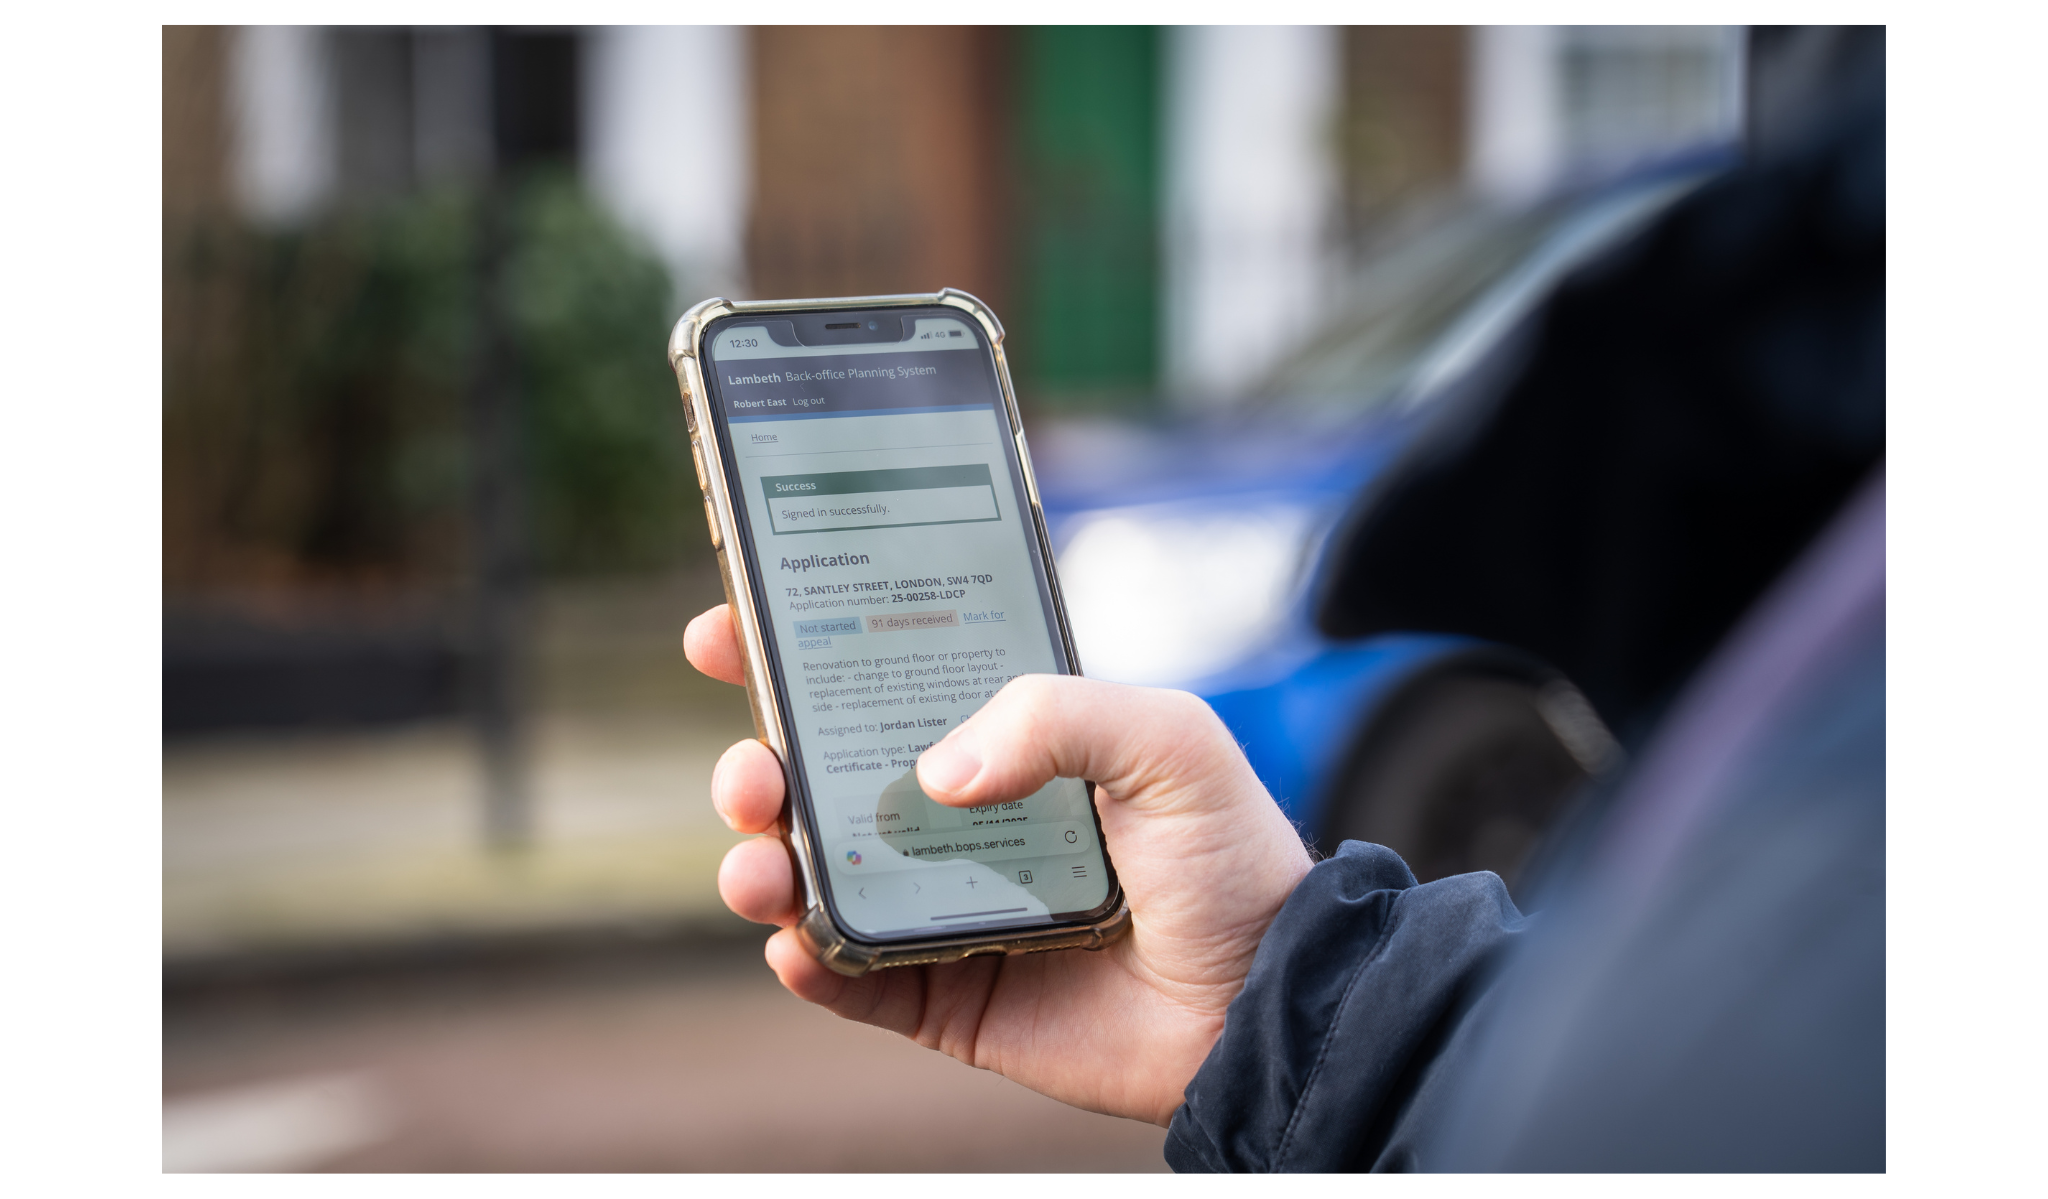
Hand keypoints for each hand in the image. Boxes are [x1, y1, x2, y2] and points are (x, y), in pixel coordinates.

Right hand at [685, 604, 1313, 1125]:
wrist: (1266, 1002)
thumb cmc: (1229, 857)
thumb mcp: (1167, 740)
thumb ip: (1054, 713)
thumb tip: (933, 774)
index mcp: (1000, 740)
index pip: (874, 680)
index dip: (791, 652)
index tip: (724, 631)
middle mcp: (955, 816)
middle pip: (816, 778)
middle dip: (754, 766)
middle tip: (751, 773)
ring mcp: (938, 905)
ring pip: (811, 875)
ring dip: (759, 862)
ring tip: (761, 865)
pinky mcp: (941, 994)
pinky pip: (847, 978)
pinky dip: (805, 960)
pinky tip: (798, 942)